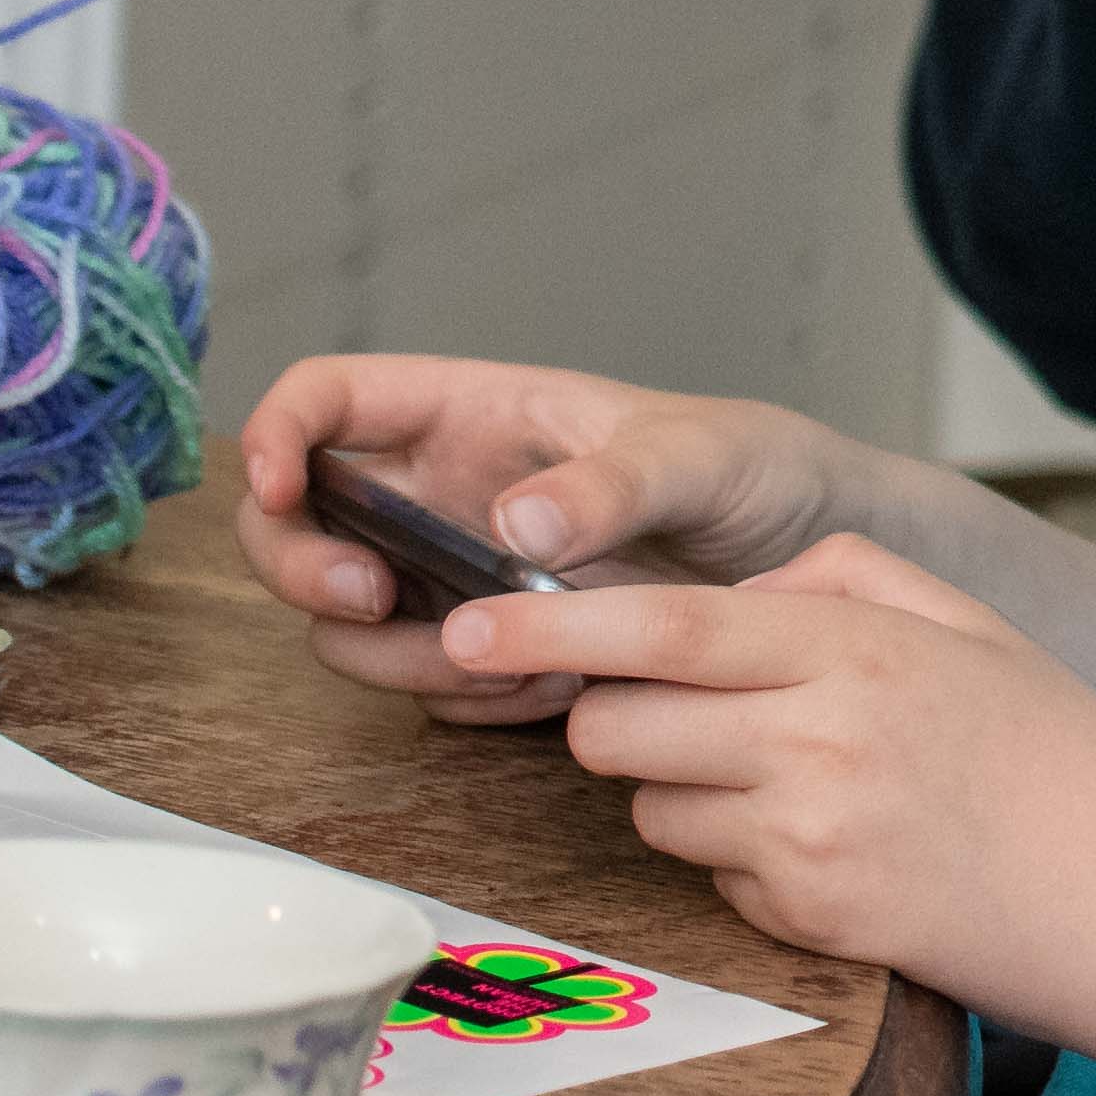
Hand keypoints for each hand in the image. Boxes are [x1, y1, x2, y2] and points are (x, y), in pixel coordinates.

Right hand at [232, 357, 872, 728]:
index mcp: (477, 413)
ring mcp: (460, 577)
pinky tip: (554, 690)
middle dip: (307, 568)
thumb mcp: (706, 458)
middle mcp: (448, 495)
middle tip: (375, 600)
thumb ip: (616, 482)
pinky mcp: (493, 647)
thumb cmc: (762, 473)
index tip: (278, 486)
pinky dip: (471, 697)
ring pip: (353, 625)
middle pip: (301, 526)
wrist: (817, 564)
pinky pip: (432, 686)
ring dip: (398, 654)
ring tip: (511, 658)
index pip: (331, 397)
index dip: (278, 433)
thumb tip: (516, 523)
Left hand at [451, 537, 1095, 1019]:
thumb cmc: (1060, 755)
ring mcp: (807, 837)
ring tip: (800, 791)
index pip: (666, 628)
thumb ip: (846, 577)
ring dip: (685, 793)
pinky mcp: (803, 918)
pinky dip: (744, 861)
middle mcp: (820, 739)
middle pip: (618, 724)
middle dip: (620, 718)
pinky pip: (708, 875)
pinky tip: (836, 851)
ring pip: (649, 805)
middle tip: (695, 718)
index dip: (547, 627)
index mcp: (861, 650)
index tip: (463, 627)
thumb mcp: (973, 625)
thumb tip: (733, 596)